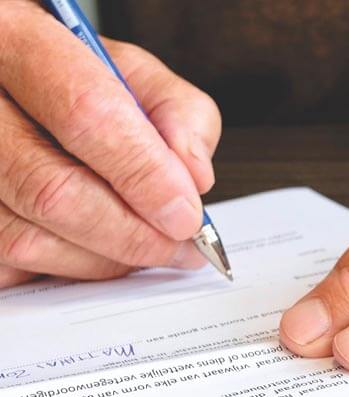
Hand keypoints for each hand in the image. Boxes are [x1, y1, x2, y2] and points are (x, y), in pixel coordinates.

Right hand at [0, 1, 220, 286]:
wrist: (14, 86)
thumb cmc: (76, 78)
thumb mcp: (137, 74)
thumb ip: (180, 116)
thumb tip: (193, 180)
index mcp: (18, 41)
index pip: (85, 113)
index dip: (144, 174)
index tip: (186, 215)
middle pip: (52, 190)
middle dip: (132, 233)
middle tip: (179, 246)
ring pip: (27, 238)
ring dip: (103, 259)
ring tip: (147, 246)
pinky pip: (11, 264)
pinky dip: (67, 266)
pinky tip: (96, 247)